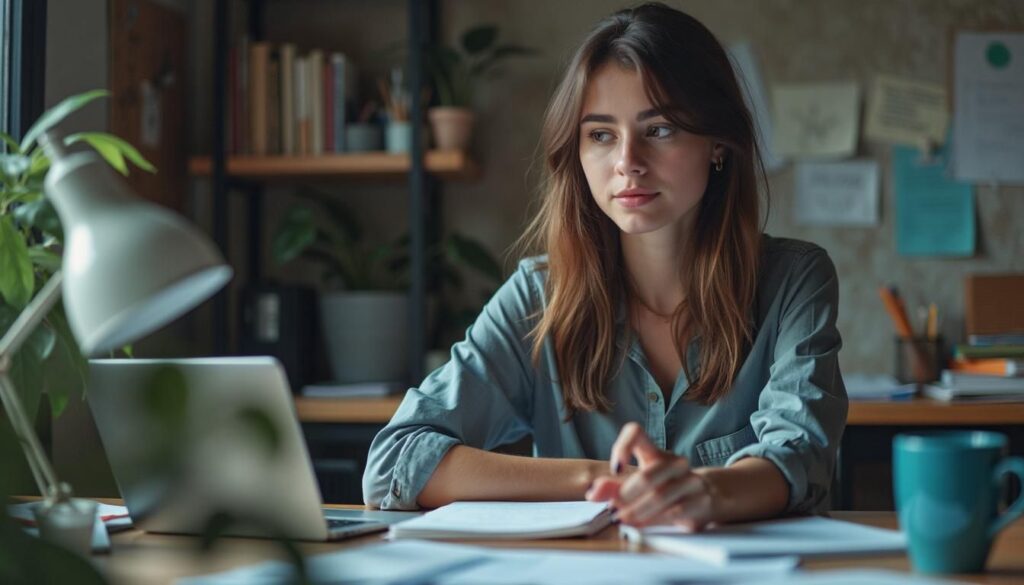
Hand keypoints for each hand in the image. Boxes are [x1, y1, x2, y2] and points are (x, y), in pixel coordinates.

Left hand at [585, 422, 714, 530]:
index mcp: (655, 453)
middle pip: (648, 474)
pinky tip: (641, 525)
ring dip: (637, 510)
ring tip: (622, 518)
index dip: (623, 446)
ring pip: (661, 495)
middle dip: (626, 494)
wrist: (706, 497)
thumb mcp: (638, 485)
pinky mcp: (701, 502)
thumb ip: (613, 487)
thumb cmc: (665, 488)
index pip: (636, 432)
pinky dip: (654, 520)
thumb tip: (592, 493)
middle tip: (613, 508)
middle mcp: (675, 463)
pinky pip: (675, 512)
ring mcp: (691, 481)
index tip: (615, 468)